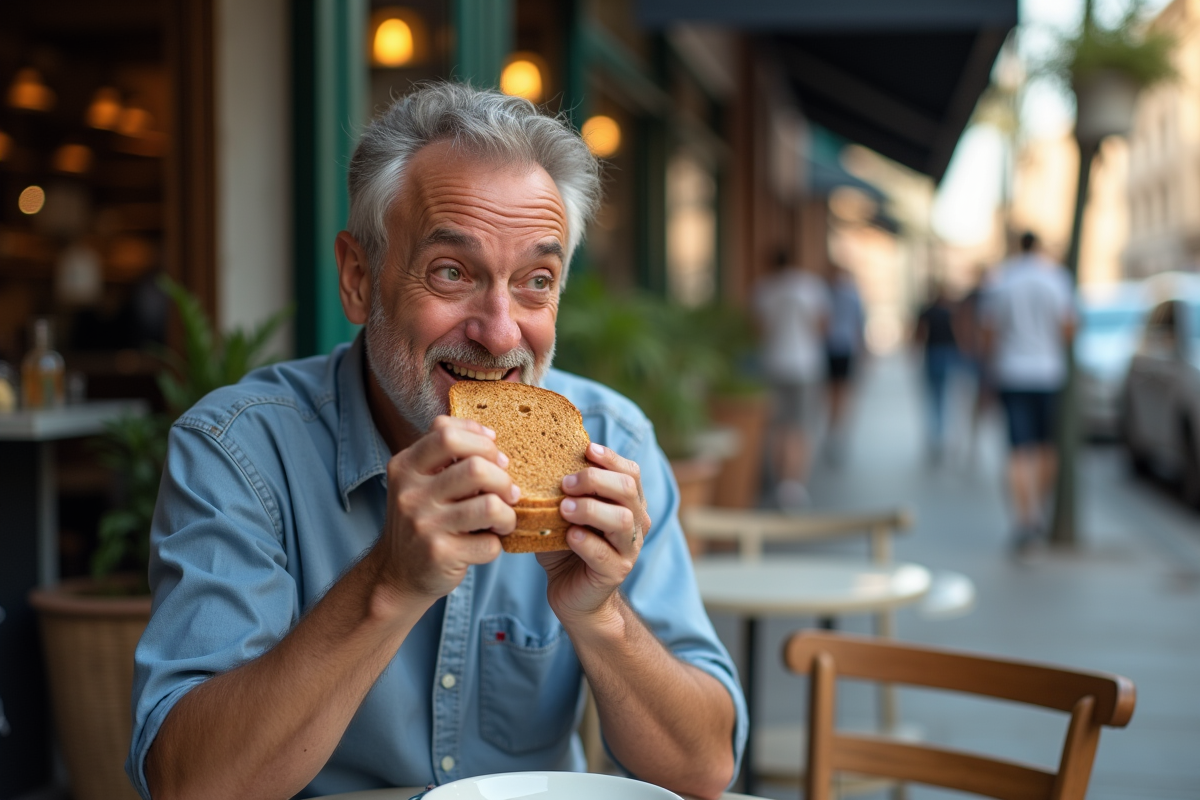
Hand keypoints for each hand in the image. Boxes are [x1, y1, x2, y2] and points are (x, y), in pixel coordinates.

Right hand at [372, 416, 518, 604]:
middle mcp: (411, 493)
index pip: (446, 433)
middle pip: (476, 468)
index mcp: (406, 466)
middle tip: (508, 492)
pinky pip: (489, 543)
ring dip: (507, 514)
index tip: (494, 454)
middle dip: (503, 479)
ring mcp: (424, 525)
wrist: (397, 574)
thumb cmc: (422, 519)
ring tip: (503, 519)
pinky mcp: (440, 555)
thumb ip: (445, 455)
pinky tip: (488, 542)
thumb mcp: (419, 481)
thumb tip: (491, 438)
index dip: (480, 440)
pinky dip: (497, 543)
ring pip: (489, 506)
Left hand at [537, 443, 650, 622]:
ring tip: (564, 508)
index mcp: (628, 502)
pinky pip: (604, 553)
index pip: (630, 471)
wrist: (573, 595)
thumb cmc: (567, 546)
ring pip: (621, 519)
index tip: (586, 450)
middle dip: (595, 480)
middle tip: (565, 483)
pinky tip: (568, 536)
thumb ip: (564, 490)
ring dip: (590, 509)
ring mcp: (629, 548)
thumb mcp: (566, 513)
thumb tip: (540, 456)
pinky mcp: (617, 571)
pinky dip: (585, 541)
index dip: (610, 458)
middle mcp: (635, 522)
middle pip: (627, 489)